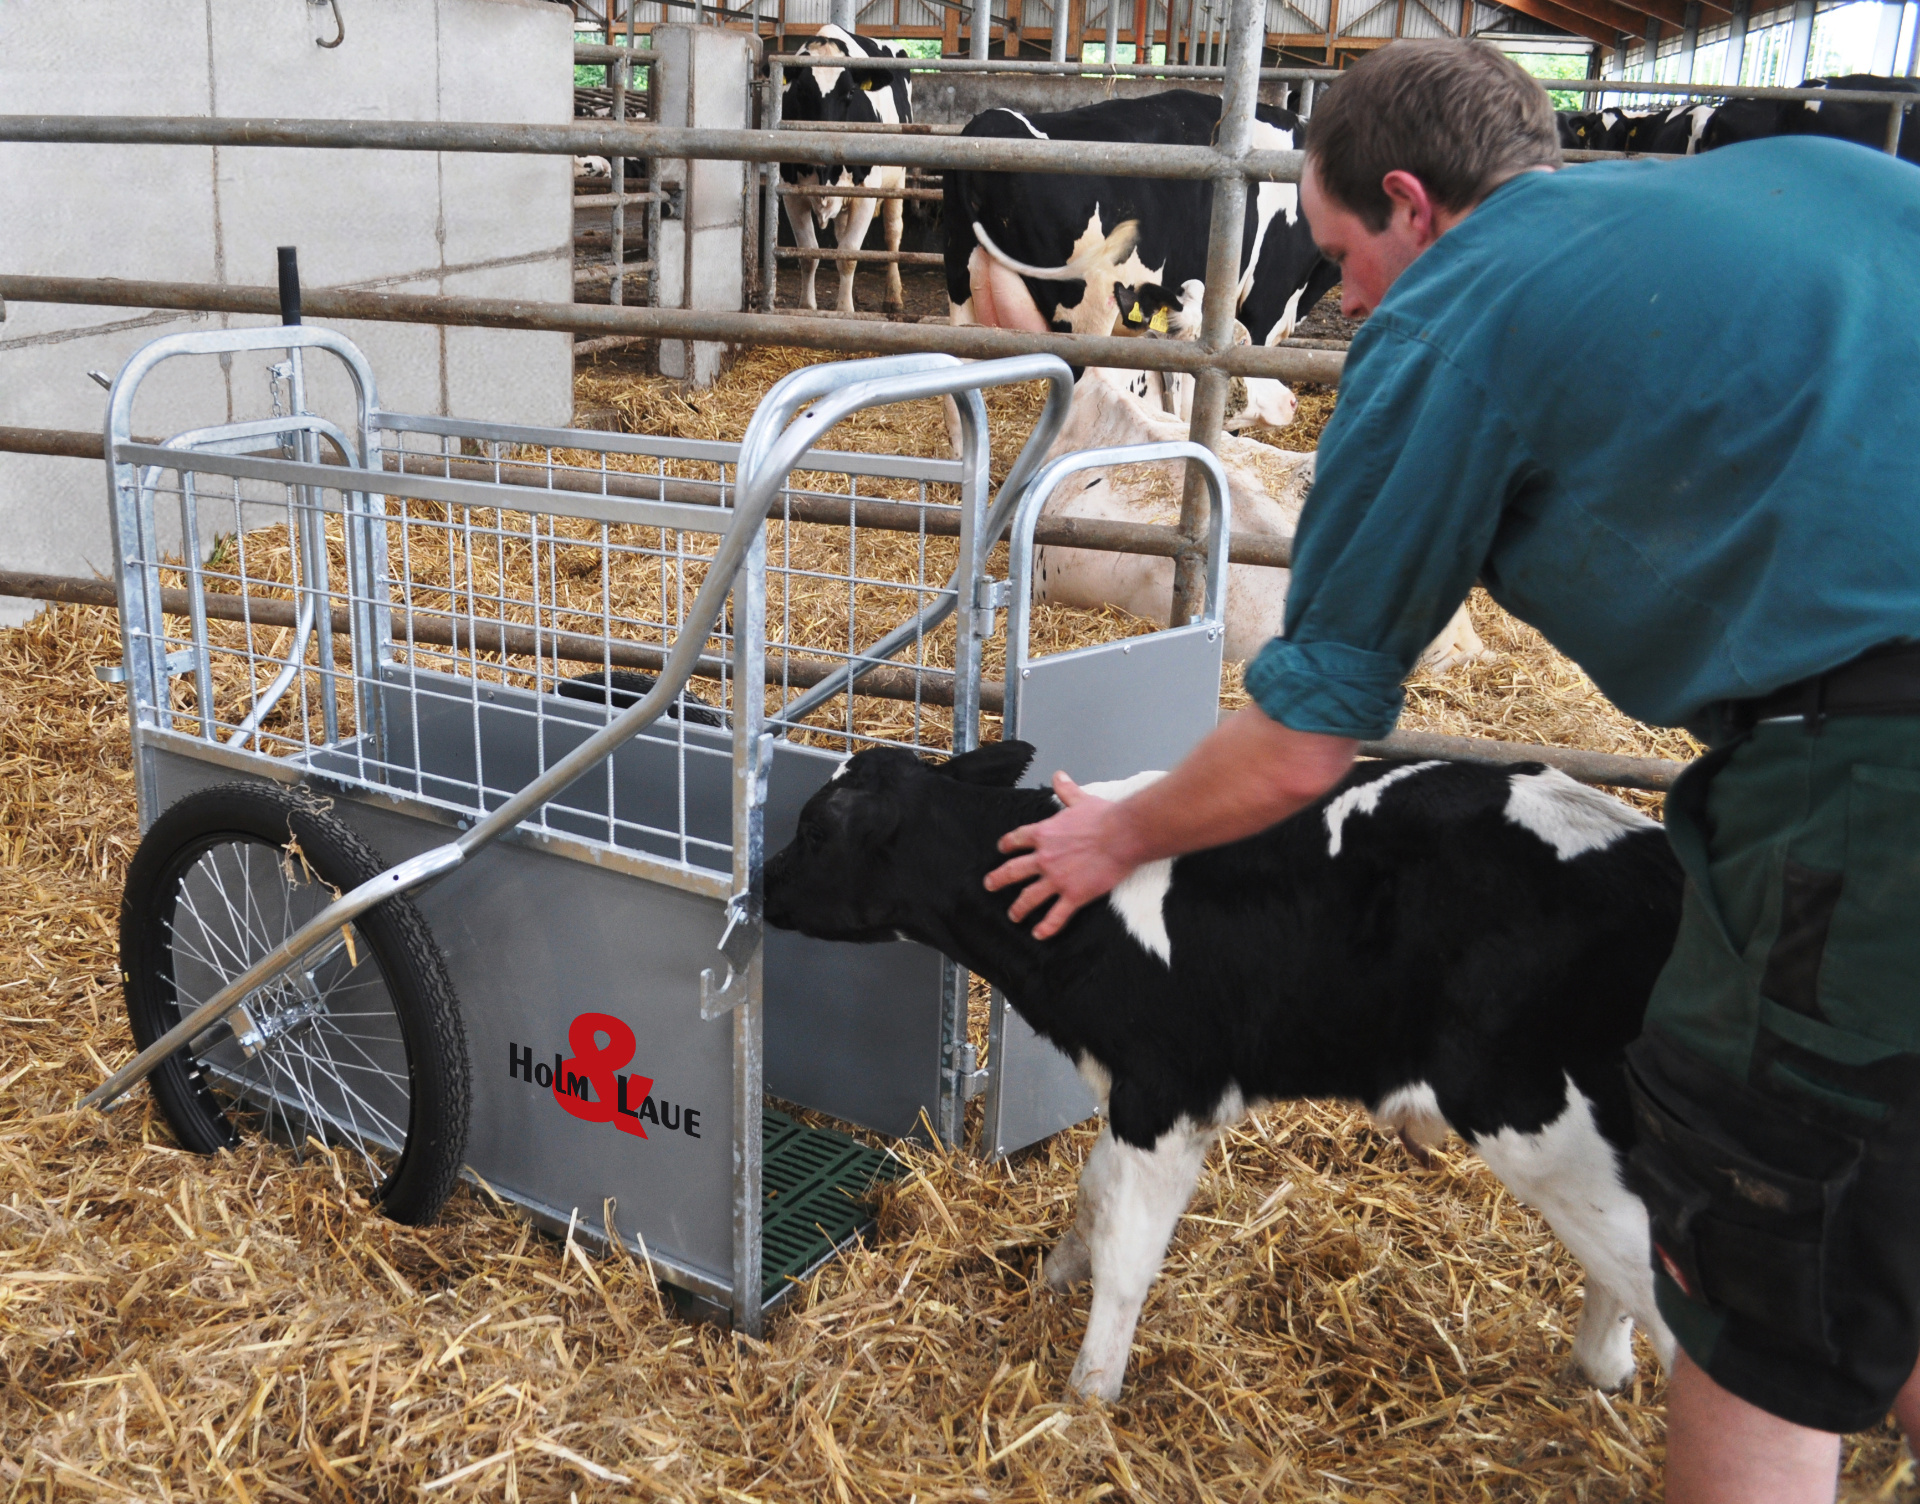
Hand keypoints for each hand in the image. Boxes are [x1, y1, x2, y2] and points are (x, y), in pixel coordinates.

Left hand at [984, 772, 1142, 939]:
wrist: (1123, 834)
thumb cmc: (1105, 816)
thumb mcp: (1080, 800)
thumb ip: (1066, 790)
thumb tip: (1059, 775)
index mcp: (1044, 833)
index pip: (1017, 840)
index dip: (1007, 845)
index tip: (1001, 849)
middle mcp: (1045, 858)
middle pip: (1013, 871)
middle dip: (999, 879)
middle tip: (989, 885)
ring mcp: (1057, 879)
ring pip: (1029, 897)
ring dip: (1018, 908)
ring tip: (1013, 915)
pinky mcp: (1074, 895)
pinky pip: (1055, 916)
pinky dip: (1046, 927)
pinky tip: (1038, 934)